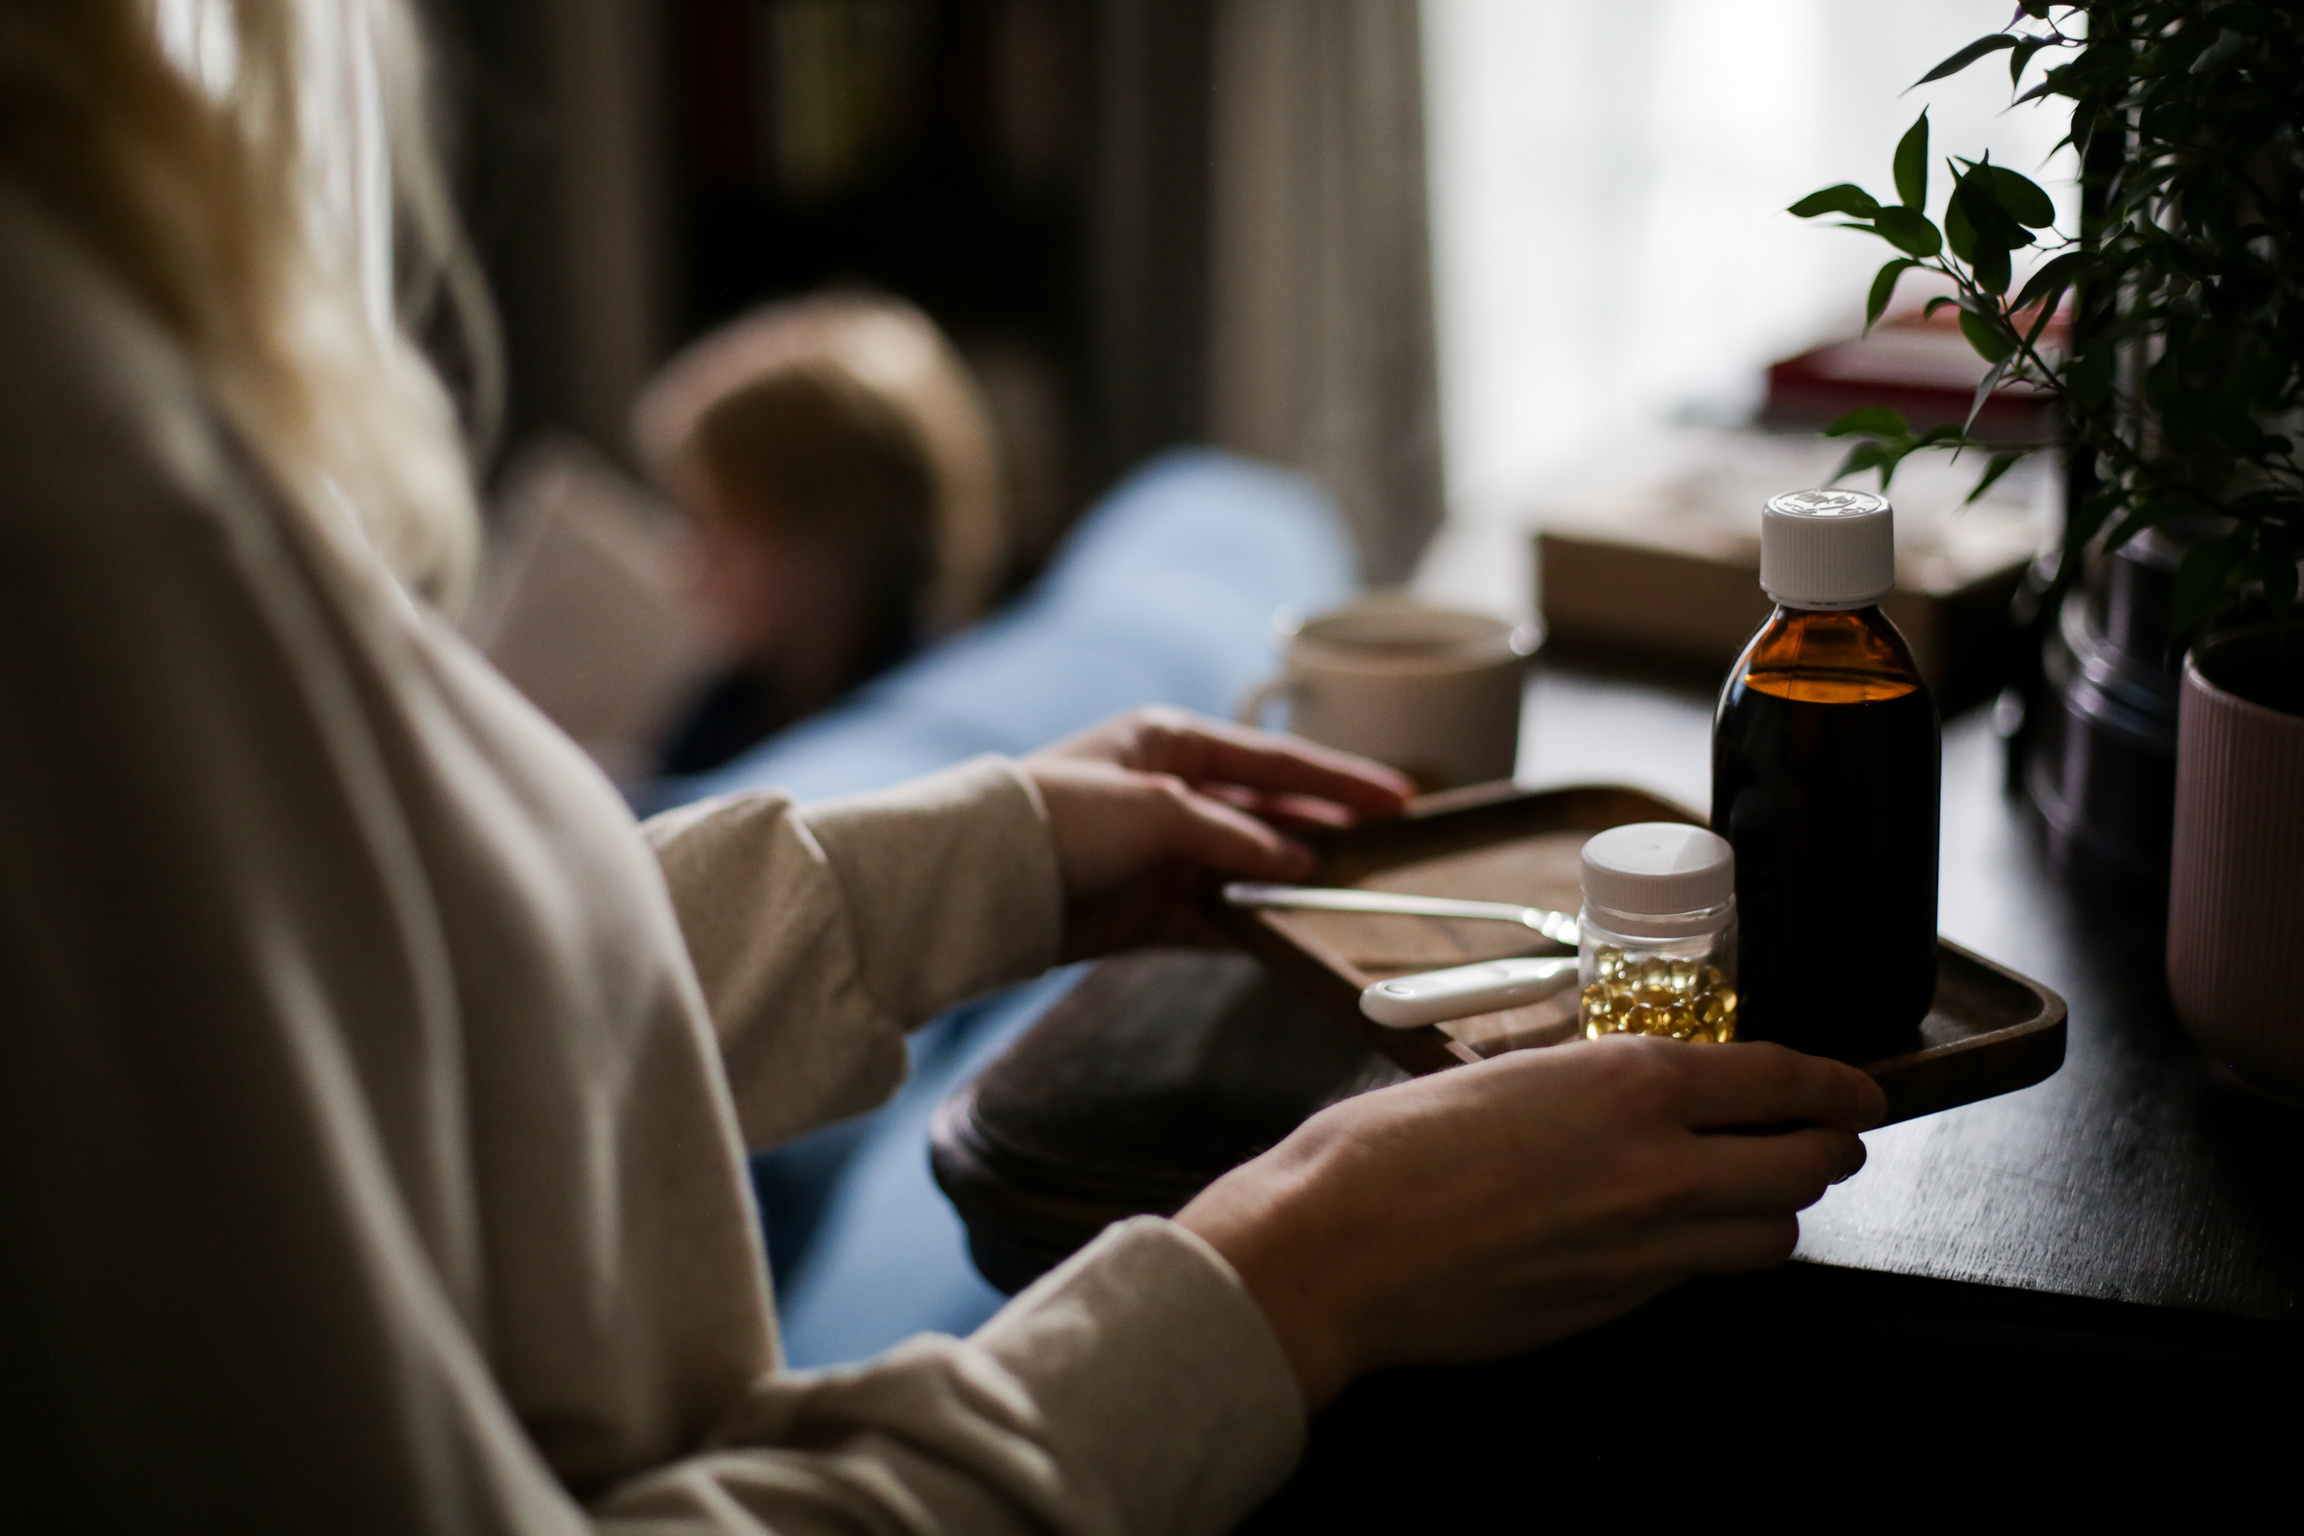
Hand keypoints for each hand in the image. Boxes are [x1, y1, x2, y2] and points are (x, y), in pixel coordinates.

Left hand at [1020, 708, 1413, 959]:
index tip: (1397, 797)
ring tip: (1352, 896)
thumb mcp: (1157, 809)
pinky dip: (1250, 925)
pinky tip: (1291, 932)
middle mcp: (1169, 792)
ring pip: (1247, 868)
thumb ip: (1234, 836)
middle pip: (1267, 813)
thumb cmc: (1059, 817)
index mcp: (1169, 742)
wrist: (980, 881)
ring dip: (1292, 882)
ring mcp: (1159, 854)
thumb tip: (1295, 862)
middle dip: (1324, 832)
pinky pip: (1215, 917)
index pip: (1272, 760)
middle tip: (1389, 851)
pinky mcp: (1145, 910)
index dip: (1337, 780)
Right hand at [1176, 1035, 1886, 1407]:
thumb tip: (1635, 1093)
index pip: (1780, 1080)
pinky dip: (1708, 1250)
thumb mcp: (1503, 1074)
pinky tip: (1672, 1234)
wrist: (1337, 1251)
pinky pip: (1699, 1275)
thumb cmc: (1389, 1152)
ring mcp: (1647, 1247)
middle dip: (1829, 1147)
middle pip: (1806, 1164)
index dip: (1835, 1083)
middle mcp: (1662, 1164)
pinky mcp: (1619, 1306)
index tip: (1858, 1087)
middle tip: (1828, 1138)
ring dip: (1779, 1208)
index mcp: (1631, 1082)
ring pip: (1772, 1234)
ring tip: (1759, 1192)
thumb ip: (1588, 1084)